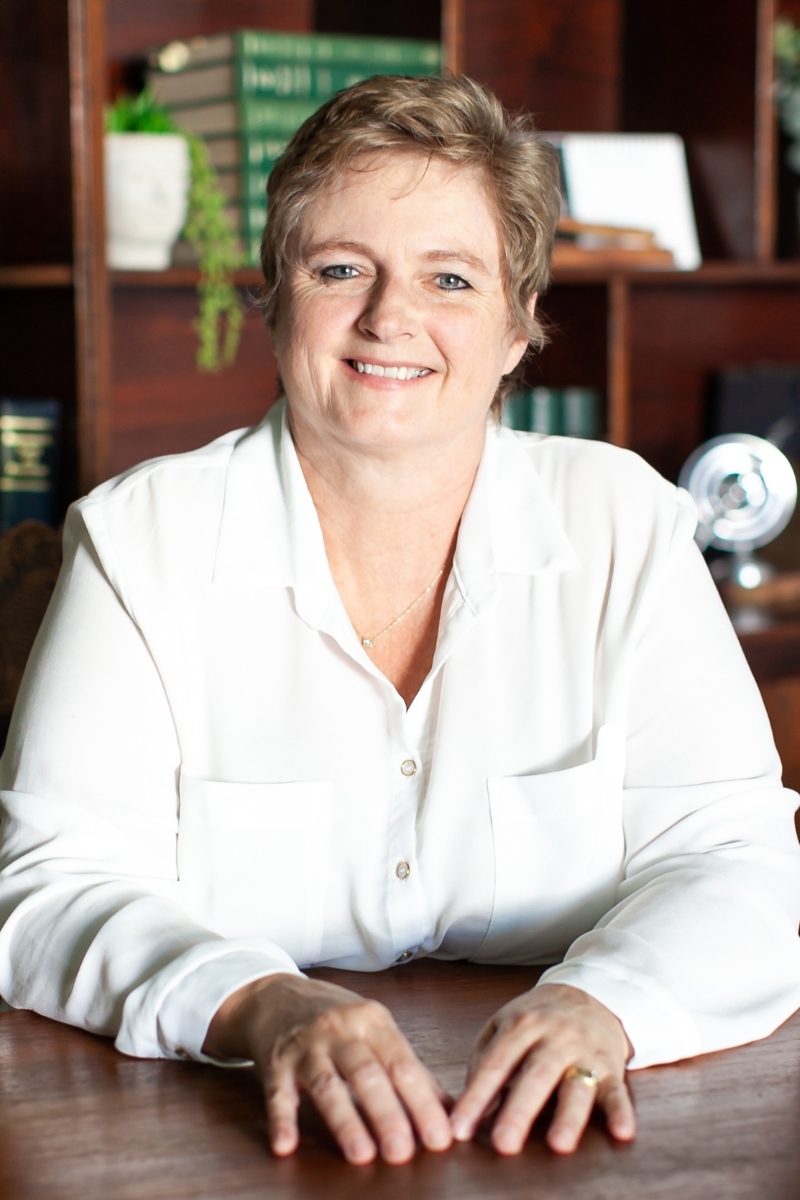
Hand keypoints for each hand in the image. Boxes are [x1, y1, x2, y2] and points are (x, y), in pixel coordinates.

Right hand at [203, 973, 451, 1164]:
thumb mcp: (376, 1031)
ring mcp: (306, 1045)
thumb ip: (412, 1068)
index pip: (403, 1065)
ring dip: (345, 1121)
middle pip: (367, 1074)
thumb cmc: (337, 1020)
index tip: (439, 1139)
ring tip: (361, 1156)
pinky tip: (286, 1146)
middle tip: (402, 1154)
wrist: (277, 996)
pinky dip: (283, 1120)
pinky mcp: (276, 1062)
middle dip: (387, 1114)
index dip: (422, 1103)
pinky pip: (278, 1093)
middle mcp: (340, 1029)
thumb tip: (452, 1109)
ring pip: (327, 1085)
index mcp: (373, 1021)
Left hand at [449, 983, 634, 1154]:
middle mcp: (554, 1037)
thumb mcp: (504, 1024)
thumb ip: (484, 1059)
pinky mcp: (612, 1066)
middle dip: (519, 1111)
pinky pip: (618, 1091)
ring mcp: (585, 1051)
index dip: (476, 1097)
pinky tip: (622, 1132)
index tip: (459, 1129)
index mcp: (522, 1025)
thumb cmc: (538, 1017)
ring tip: (558, 1144)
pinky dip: (621, 1112)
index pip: (495, 1064)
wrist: (590, 994)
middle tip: (503, 1143)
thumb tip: (469, 1104)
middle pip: (535, 1075)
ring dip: (568, 1116)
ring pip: (577, 1085)